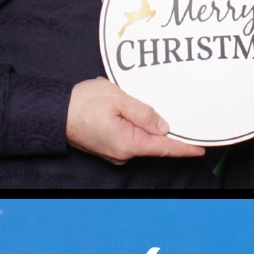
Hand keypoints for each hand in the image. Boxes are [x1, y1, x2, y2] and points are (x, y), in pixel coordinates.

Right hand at [66, 77, 204, 164]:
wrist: (53, 112)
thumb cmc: (82, 104)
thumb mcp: (119, 99)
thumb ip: (144, 113)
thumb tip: (163, 126)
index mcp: (128, 143)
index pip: (164, 148)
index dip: (184, 148)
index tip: (200, 150)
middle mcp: (122, 153)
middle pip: (153, 142)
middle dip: (162, 128)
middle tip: (167, 111)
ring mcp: (114, 152)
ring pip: (140, 138)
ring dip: (144, 123)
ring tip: (131, 103)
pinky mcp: (108, 146)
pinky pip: (129, 137)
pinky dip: (133, 125)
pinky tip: (125, 110)